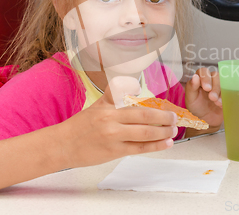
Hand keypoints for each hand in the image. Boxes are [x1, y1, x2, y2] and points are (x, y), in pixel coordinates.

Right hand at [55, 76, 177, 167]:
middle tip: (175, 119)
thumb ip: (115, 96)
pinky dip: (155, 146)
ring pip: (145, 133)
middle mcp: (112, 119)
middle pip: (145, 117)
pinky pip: (139, 148)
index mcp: (109, 105)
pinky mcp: (114, 151)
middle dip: (164, 118)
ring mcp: (113, 136)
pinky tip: (166, 144)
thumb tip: (134, 87)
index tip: (169, 107)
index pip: (137, 103)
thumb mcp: (98, 105)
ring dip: (163, 132)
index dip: (156, 106)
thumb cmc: (81, 125)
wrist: (62, 144)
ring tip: (174, 131)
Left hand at [185, 67, 222, 128]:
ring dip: (221, 92)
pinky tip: (221, 104)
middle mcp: (211, 80)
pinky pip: (230, 90)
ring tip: (217, 103)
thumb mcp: (190, 99)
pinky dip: (227, 96)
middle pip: (215, 76)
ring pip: (224, 81)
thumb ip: (191, 87)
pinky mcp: (227, 92)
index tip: (206, 88)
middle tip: (212, 98)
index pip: (203, 71)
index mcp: (200, 79)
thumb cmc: (196, 108)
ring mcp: (220, 86)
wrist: (206, 120)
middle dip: (215, 87)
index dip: (206, 77)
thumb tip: (195, 77)